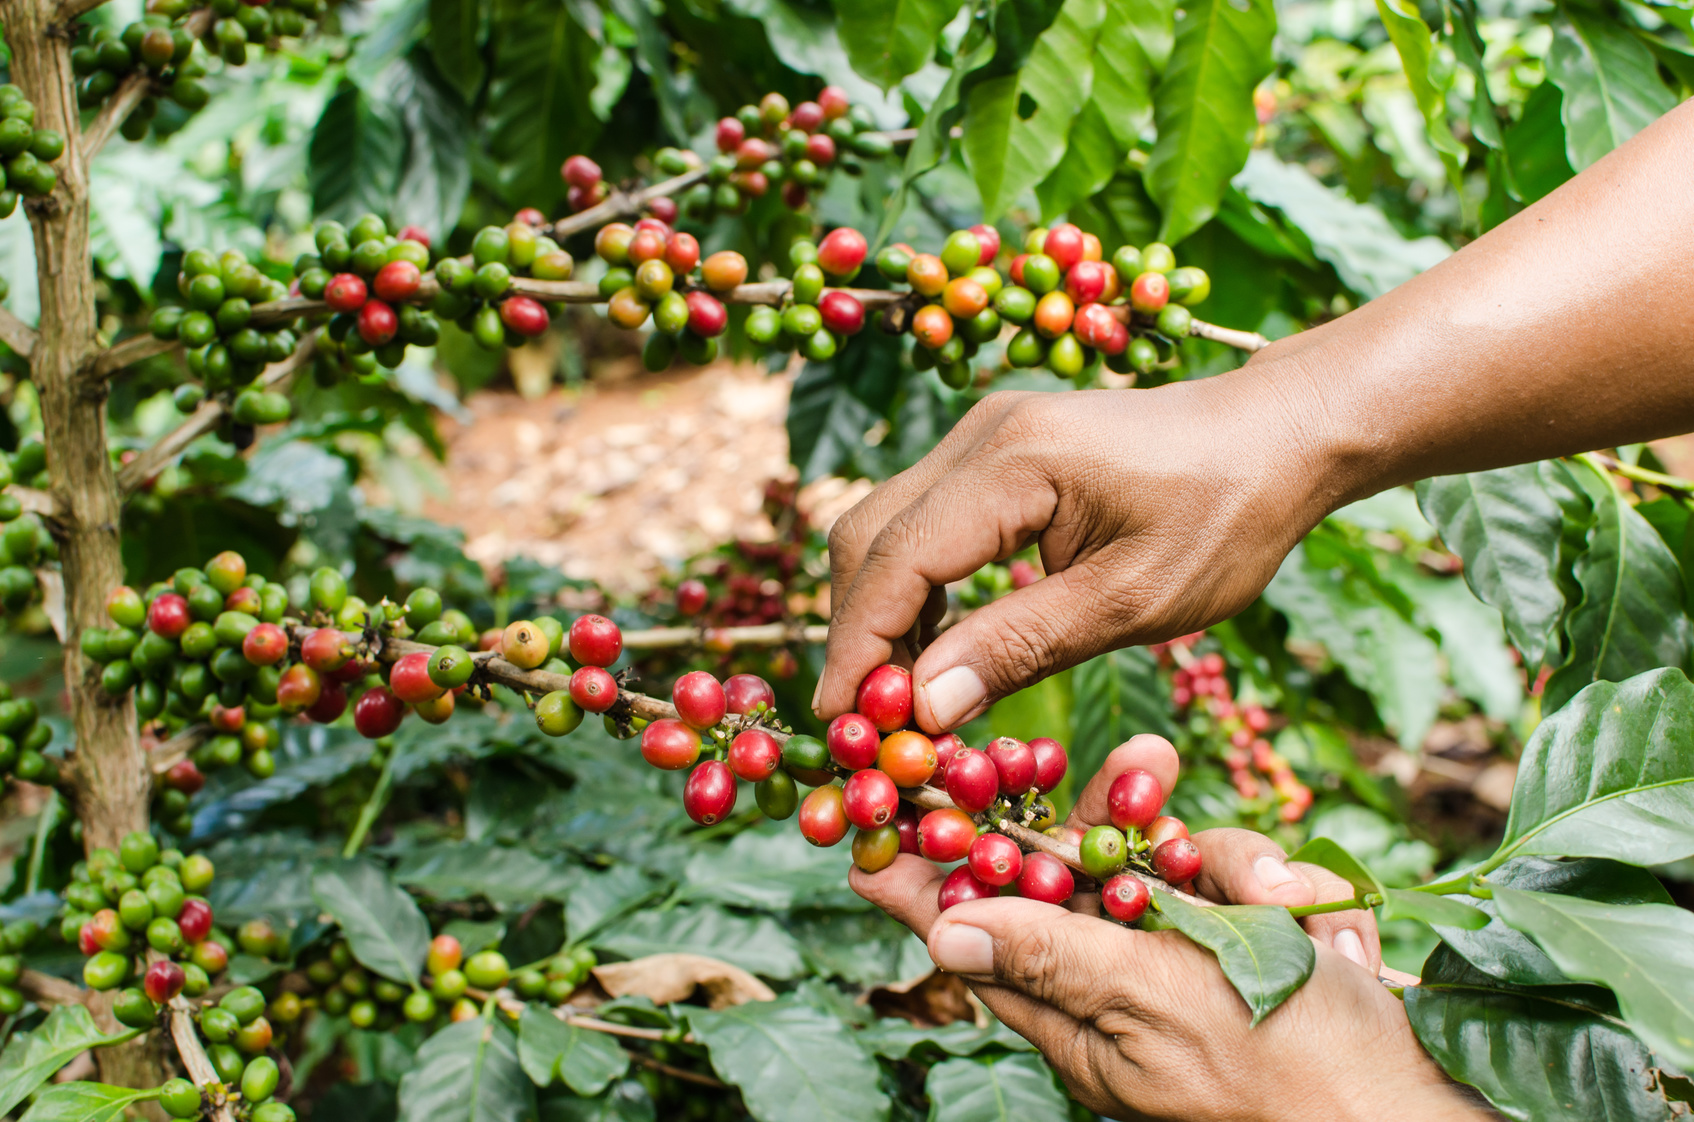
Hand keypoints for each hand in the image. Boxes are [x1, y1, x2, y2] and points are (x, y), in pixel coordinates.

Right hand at [814, 376, 1339, 730]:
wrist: (1278, 434)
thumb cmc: (1228, 516)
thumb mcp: (1134, 601)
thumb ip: (1021, 648)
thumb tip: (924, 707)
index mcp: (1014, 460)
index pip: (893, 560)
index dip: (857, 649)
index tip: (840, 728)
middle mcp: (979, 435)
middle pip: (867, 538)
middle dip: (856, 636)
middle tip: (867, 725)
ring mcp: (982, 438)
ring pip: (886, 530)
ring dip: (881, 616)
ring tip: (901, 703)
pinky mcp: (994, 454)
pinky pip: (923, 523)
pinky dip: (914, 591)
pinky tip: (937, 651)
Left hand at [851, 736, 1488, 1121]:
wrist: (1417, 1107)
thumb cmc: (1290, 1074)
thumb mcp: (1156, 1003)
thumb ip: (1054, 958)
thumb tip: (943, 933)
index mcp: (1072, 1014)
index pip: (973, 928)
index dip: (931, 866)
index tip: (888, 797)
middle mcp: (1115, 984)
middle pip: (1073, 871)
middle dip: (1113, 815)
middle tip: (1150, 759)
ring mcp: (1183, 963)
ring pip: (1163, 862)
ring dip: (1226, 861)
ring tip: (1282, 895)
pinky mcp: (1243, 944)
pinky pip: (1235, 882)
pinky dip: (1279, 888)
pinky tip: (1322, 921)